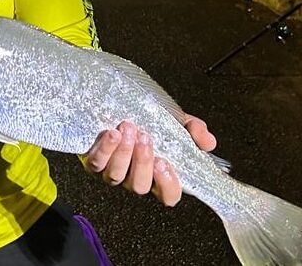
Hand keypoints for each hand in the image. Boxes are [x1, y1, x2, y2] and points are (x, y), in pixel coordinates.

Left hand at [84, 114, 215, 205]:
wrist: (117, 106)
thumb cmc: (149, 119)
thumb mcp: (176, 121)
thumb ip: (195, 130)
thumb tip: (208, 142)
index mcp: (158, 174)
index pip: (168, 196)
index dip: (168, 186)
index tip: (165, 163)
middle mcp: (134, 178)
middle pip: (140, 186)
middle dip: (143, 162)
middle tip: (146, 137)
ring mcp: (113, 172)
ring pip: (116, 176)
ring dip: (124, 152)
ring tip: (128, 128)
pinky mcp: (93, 162)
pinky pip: (96, 164)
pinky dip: (104, 149)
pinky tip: (111, 133)